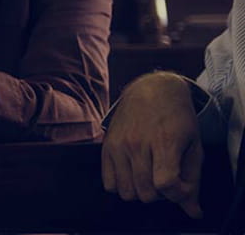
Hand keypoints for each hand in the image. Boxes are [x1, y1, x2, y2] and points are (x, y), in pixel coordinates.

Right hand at [102, 72, 202, 217]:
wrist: (151, 91)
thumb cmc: (177, 118)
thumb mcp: (194, 146)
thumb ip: (193, 180)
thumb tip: (192, 210)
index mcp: (164, 141)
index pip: (166, 183)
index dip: (177, 193)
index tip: (182, 186)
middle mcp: (138, 144)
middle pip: (145, 192)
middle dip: (160, 194)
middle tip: (166, 180)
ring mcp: (119, 146)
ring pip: (126, 192)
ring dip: (141, 191)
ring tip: (150, 177)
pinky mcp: (106, 147)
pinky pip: (108, 183)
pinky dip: (121, 186)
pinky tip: (133, 174)